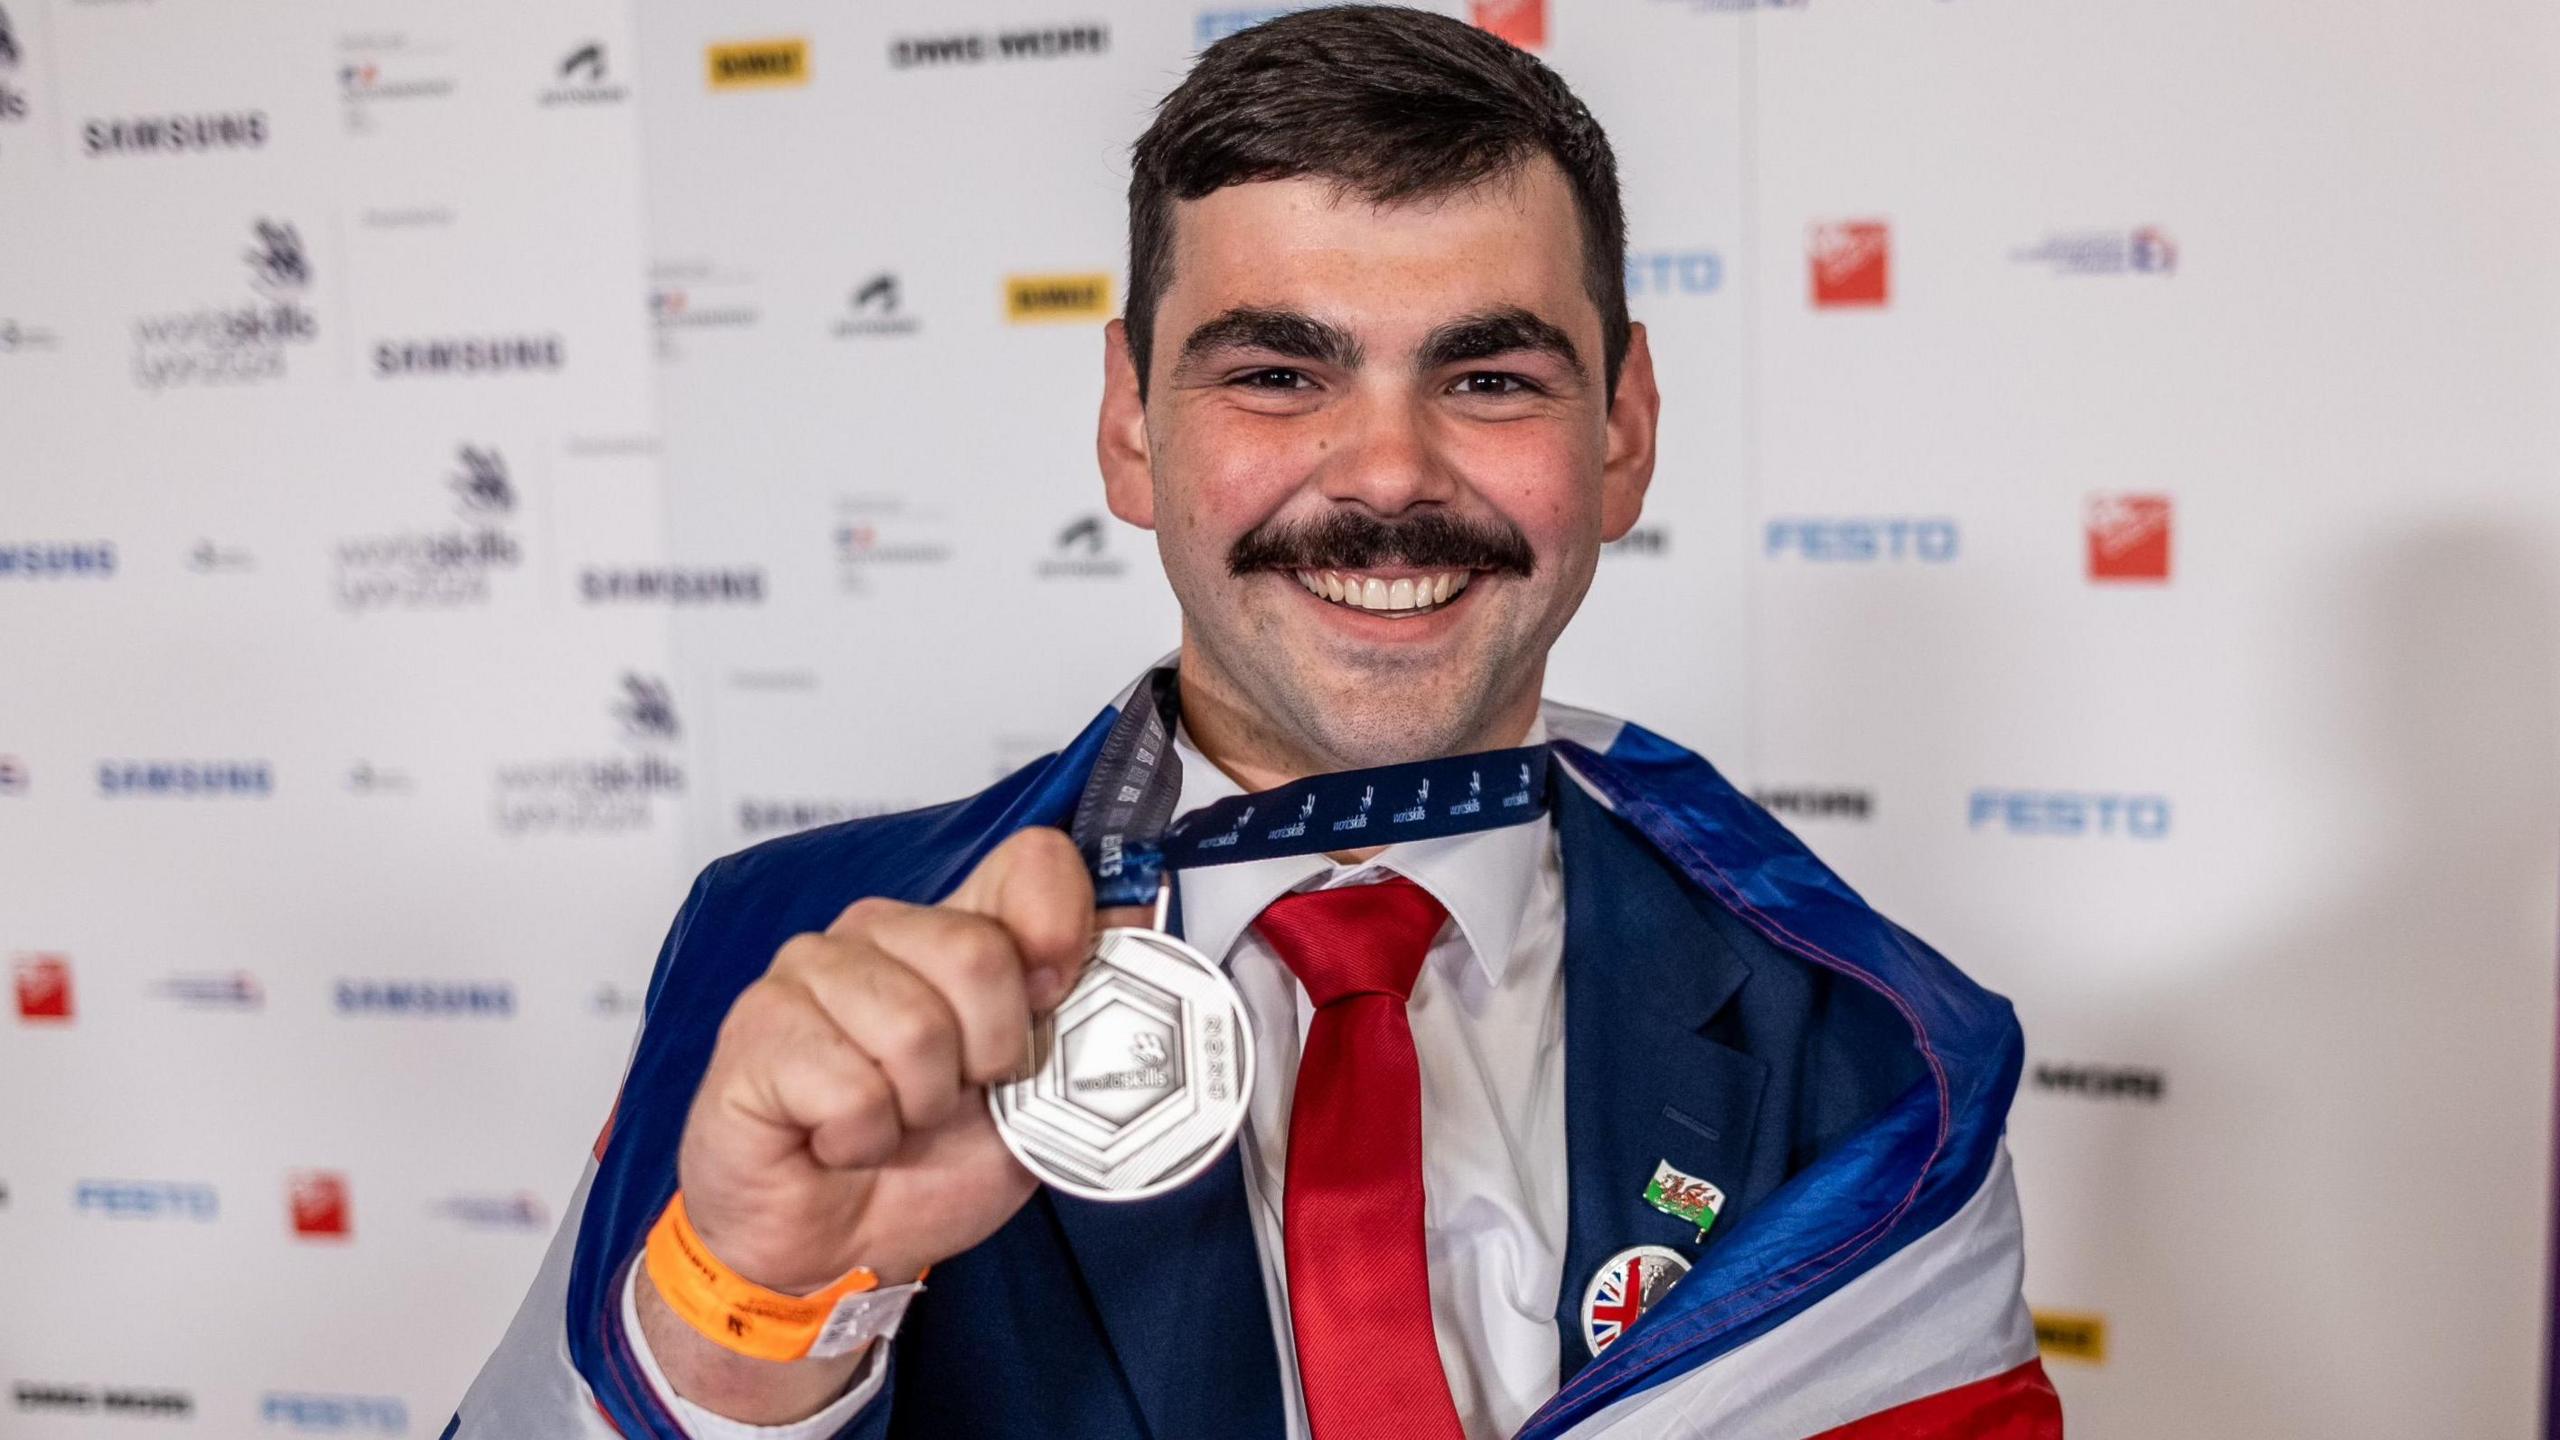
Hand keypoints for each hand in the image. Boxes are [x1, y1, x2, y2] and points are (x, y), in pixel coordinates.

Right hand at [674, 827, 1116, 1294]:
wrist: (838, 1249)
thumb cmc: (928, 1168)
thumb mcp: (1042, 1097)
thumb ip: (1087, 1008)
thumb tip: (1138, 914)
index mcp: (956, 930)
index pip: (1033, 861)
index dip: (1064, 927)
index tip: (1057, 995)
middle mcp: (881, 930)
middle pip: (979, 952)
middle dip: (991, 1055)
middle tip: (957, 1096)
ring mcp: (809, 969)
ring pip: (914, 1026)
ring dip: (921, 1107)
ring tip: (894, 1119)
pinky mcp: (756, 1028)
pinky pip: (850, 1087)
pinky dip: (862, 1139)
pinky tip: (839, 1140)